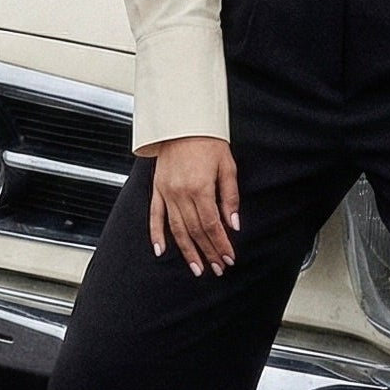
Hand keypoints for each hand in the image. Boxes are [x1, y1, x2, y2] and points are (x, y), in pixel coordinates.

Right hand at [144, 136, 239, 275]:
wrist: (183, 122)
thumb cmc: (207, 140)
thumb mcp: (227, 166)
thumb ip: (230, 197)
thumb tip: (234, 224)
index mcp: (200, 188)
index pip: (212, 225)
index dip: (221, 244)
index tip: (228, 258)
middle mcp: (181, 193)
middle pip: (196, 231)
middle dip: (208, 252)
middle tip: (217, 268)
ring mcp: (166, 193)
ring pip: (177, 230)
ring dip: (187, 251)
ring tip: (196, 267)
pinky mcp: (157, 189)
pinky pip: (155, 217)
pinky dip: (156, 235)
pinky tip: (161, 251)